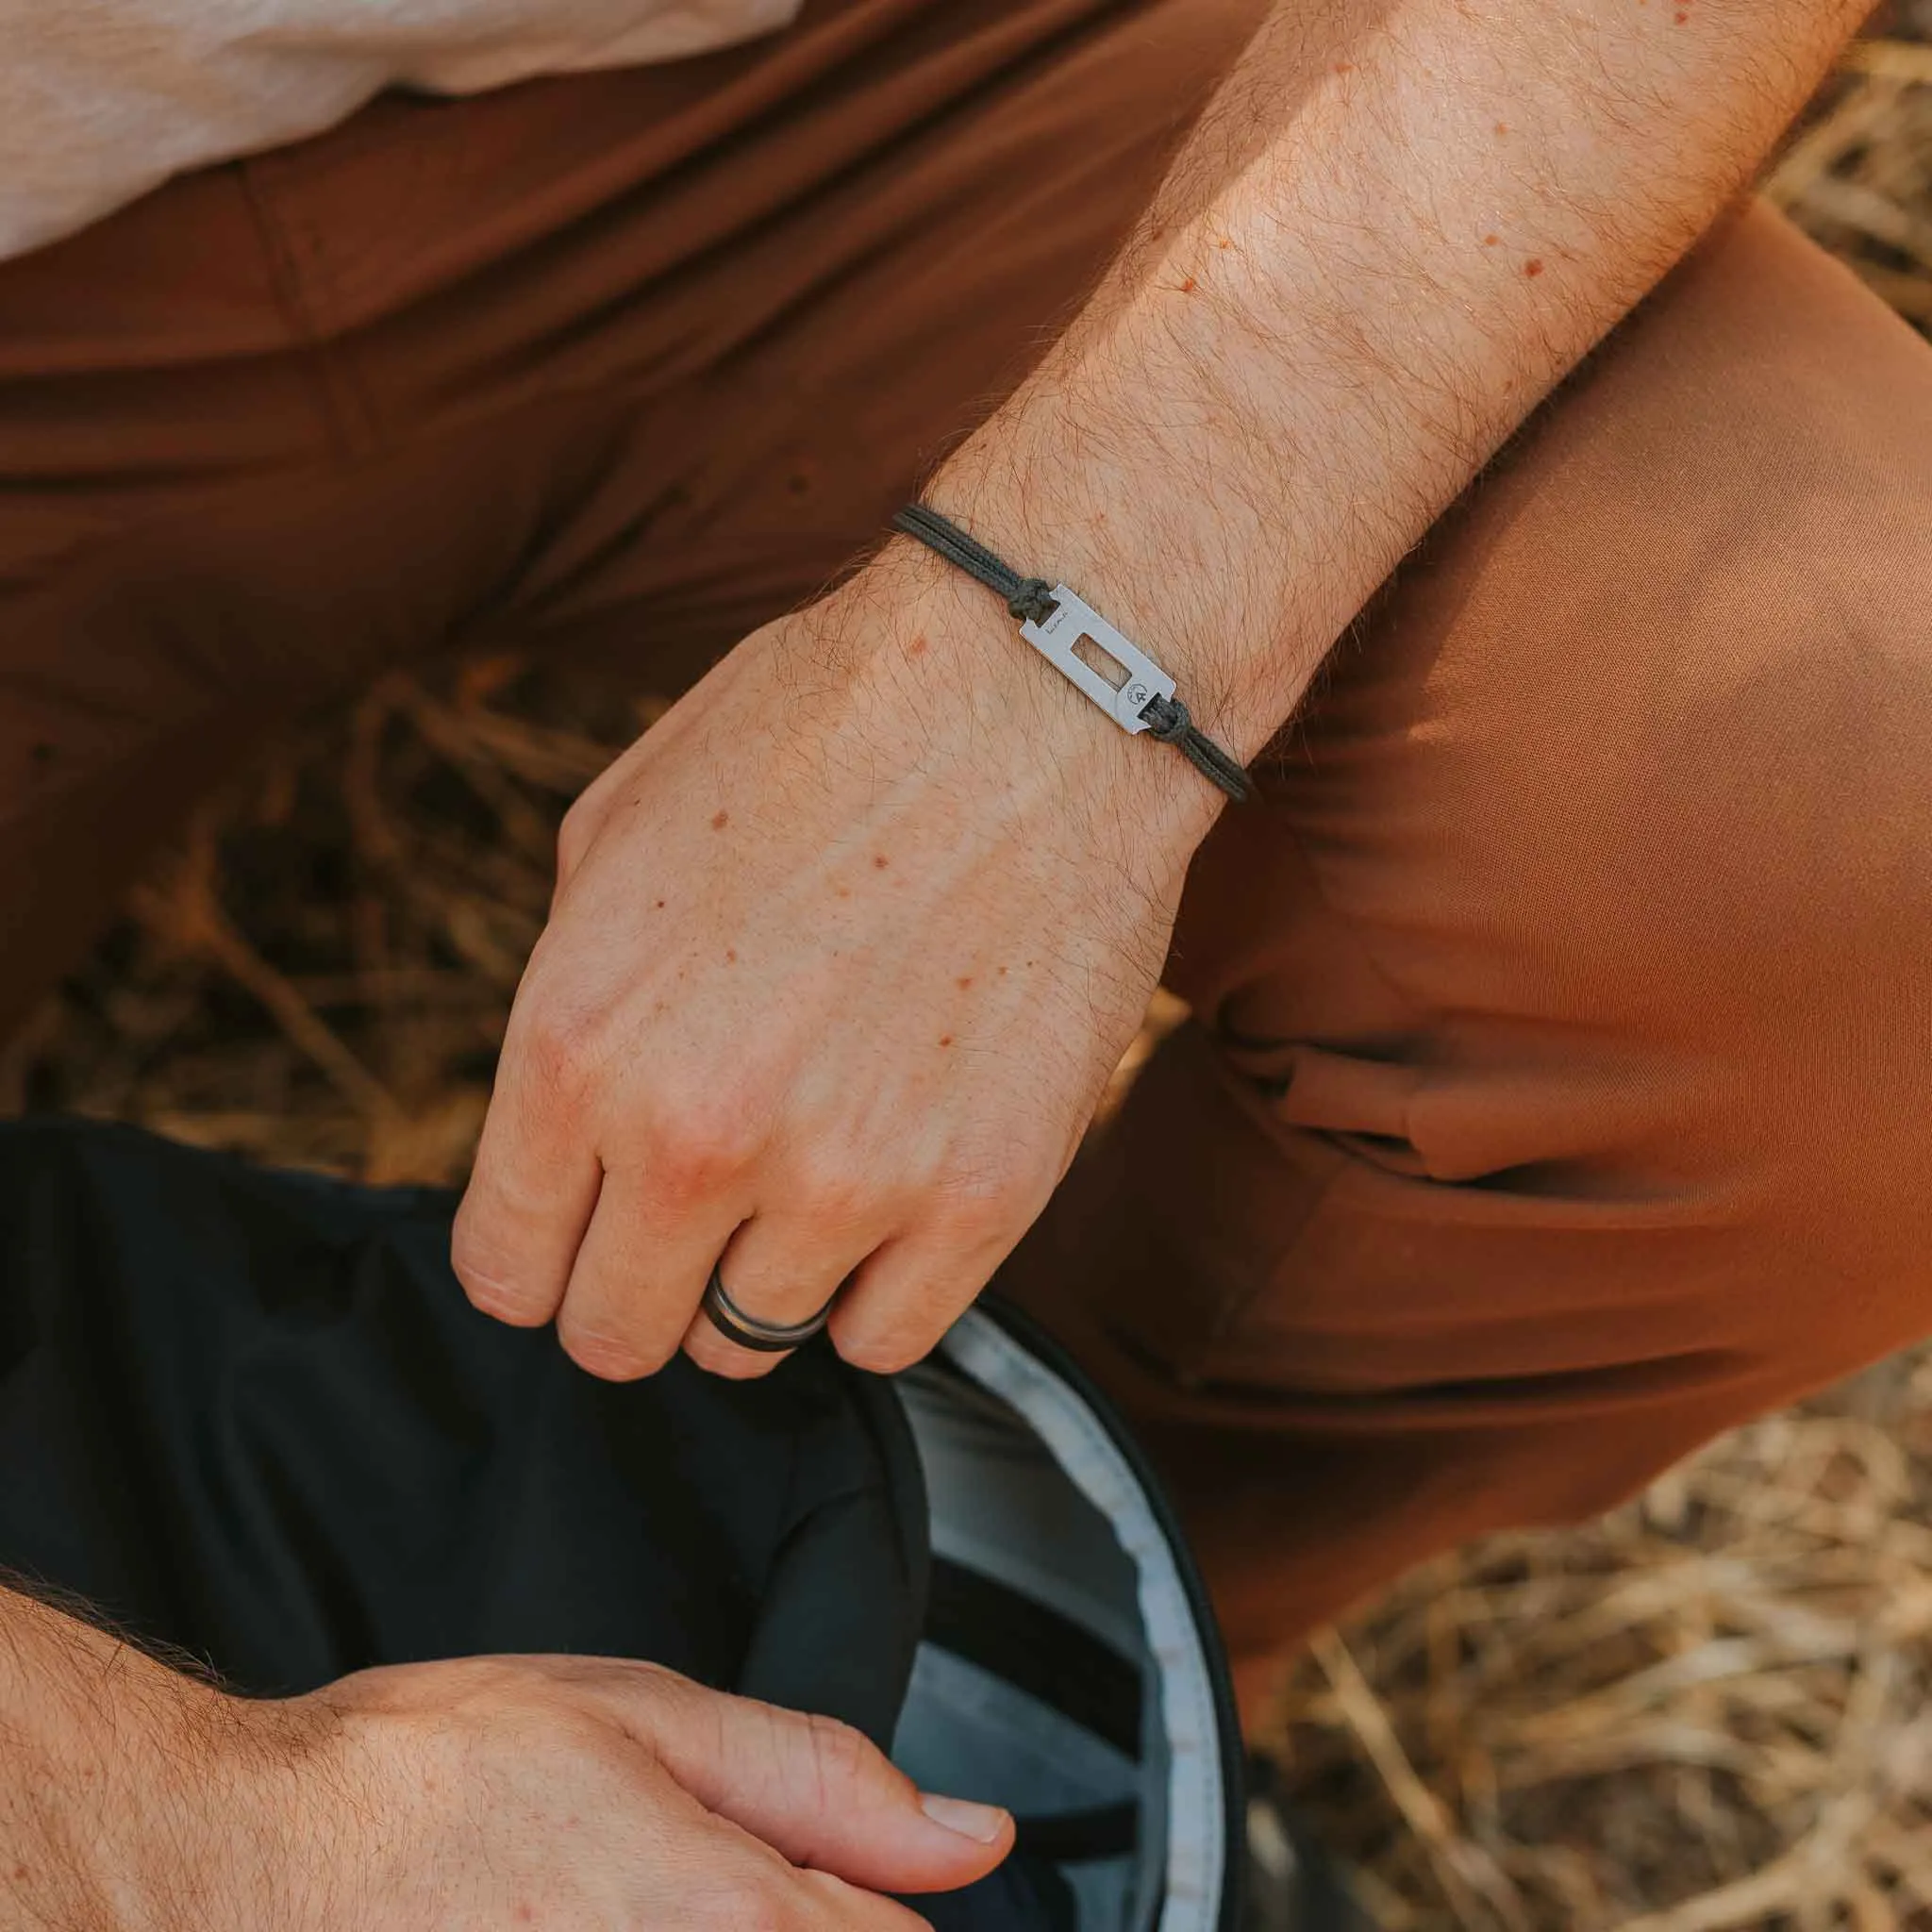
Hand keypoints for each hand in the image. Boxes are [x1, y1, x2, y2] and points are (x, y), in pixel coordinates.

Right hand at [137, 1653, 1012, 1928]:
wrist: (242, 1866)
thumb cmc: (423, 1783)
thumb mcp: (643, 1719)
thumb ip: (821, 1783)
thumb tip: (971, 1835)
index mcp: (735, 1916)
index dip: (876, 1907)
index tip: (814, 1885)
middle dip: (797, 1915)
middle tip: (661, 1875)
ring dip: (732, 1927)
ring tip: (604, 1887)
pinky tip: (573, 1911)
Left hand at [452, 550, 1216, 1377]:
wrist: (1035, 692)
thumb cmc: (822, 730)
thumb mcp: (615, 829)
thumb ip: (570, 1002)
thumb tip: (566, 1124)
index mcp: (579, 1041)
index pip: (509, 1268)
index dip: (540, 1257)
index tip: (582, 1234)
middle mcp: (696, 1133)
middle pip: (618, 1335)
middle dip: (640, 1285)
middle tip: (693, 1218)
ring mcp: (847, 1178)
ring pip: (751, 1342)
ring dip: (764, 1274)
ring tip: (811, 1166)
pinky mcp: (983, 1195)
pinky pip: (888, 1341)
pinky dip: (876, 1288)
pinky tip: (890, 1193)